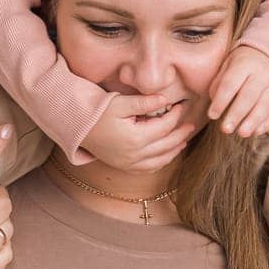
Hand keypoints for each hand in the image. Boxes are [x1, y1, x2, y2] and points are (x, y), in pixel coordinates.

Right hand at [81, 94, 196, 170]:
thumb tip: (165, 99)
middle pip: (166, 145)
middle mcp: (134, 155)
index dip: (175, 115)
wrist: (77, 128)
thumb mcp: (120, 103)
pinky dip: (160, 162)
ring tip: (183, 140)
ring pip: (160, 160)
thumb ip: (144, 102)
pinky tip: (166, 154)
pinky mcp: (124, 167)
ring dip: (174, 150)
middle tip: (191, 124)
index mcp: (135, 138)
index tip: (181, 106)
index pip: (164, 126)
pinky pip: (148, 169)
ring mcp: (129, 164)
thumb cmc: (97, 113)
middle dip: (181, 134)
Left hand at [205, 45, 268, 136]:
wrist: (267, 56)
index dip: (221, 101)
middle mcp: (262, 74)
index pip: (231, 84)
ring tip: (242, 133)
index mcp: (244, 64)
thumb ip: (219, 83)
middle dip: (236, 114)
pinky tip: (256, 132)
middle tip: (225, 129)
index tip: (212, 115)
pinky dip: (267, 124)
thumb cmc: (240, 64)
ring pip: (265, 106)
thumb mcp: (226, 65)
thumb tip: (216, 105)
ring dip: (253, 122)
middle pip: (249, 96)